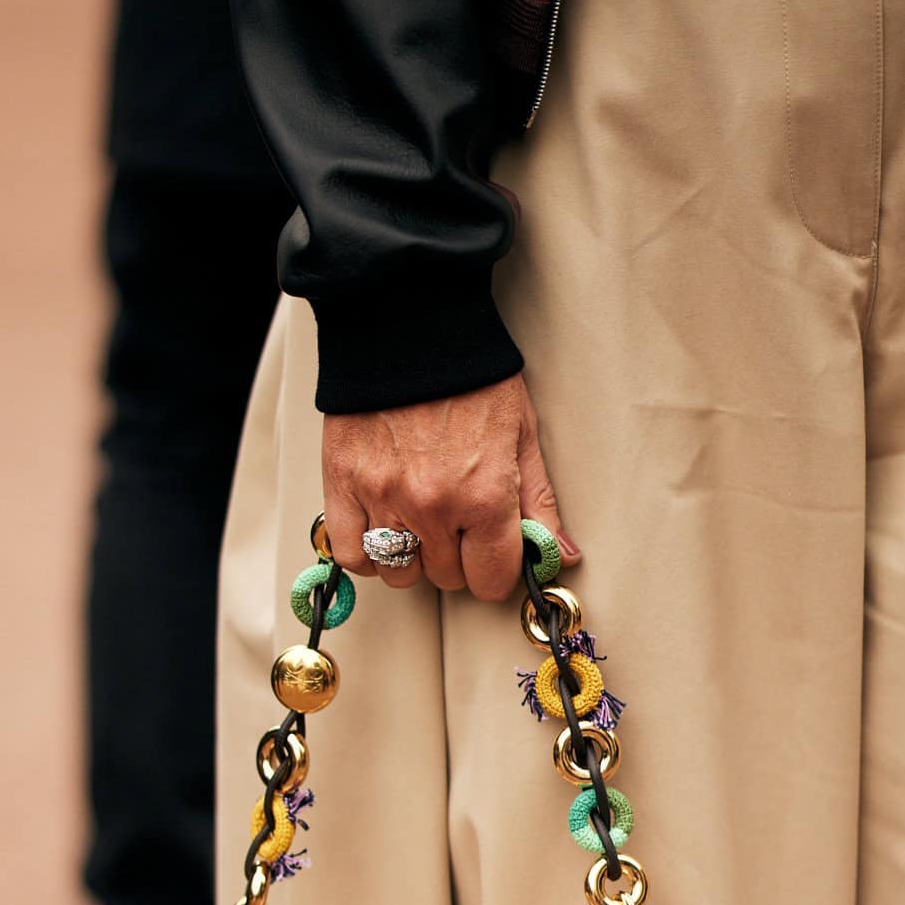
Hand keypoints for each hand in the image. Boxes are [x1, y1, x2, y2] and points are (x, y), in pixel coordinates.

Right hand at [322, 373, 580, 601]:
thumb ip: (539, 502)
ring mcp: (384, 498)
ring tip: (420, 520)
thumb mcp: (521, 434)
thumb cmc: (470, 375)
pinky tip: (384, 529)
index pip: (491, 582)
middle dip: (457, 558)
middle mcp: (434, 507)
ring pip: (401, 573)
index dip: (496, 570)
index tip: (492, 552)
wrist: (410, 322)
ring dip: (413, 557)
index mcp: (484, 496)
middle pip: (448, 579)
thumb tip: (560, 554)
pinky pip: (353, 555)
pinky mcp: (344, 484)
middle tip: (458, 520)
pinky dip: (368, 552)